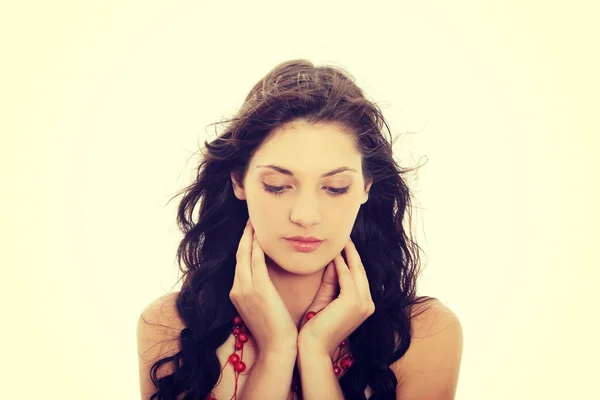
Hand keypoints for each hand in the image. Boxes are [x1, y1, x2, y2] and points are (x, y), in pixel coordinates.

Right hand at [229, 220, 298, 353]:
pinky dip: (257, 247)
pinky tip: (261, 236)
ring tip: (255, 222)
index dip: (244, 245)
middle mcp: (237, 289)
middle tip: (251, 219)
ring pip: (245, 255)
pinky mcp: (258, 289)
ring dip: (250, 236)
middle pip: (239, 255)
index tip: (250, 231)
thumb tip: (266, 278)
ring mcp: (245, 289)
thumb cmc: (275, 328)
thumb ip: (259, 291)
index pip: (239, 262)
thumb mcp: (261, 306)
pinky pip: (255, 262)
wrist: (277, 347)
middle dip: (245, 236)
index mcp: (237, 293)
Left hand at [297, 238, 374, 357]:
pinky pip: (347, 277)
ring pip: (356, 271)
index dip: (352, 260)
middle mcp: (368, 304)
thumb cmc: (315, 326)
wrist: (313, 347)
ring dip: (348, 254)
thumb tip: (332, 262)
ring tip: (342, 239)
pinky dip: (342, 264)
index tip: (343, 245)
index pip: (358, 277)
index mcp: (363, 305)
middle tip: (345, 236)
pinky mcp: (353, 302)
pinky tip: (335, 254)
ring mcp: (363, 303)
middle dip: (353, 253)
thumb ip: (331, 281)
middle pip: (360, 271)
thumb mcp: (325, 299)